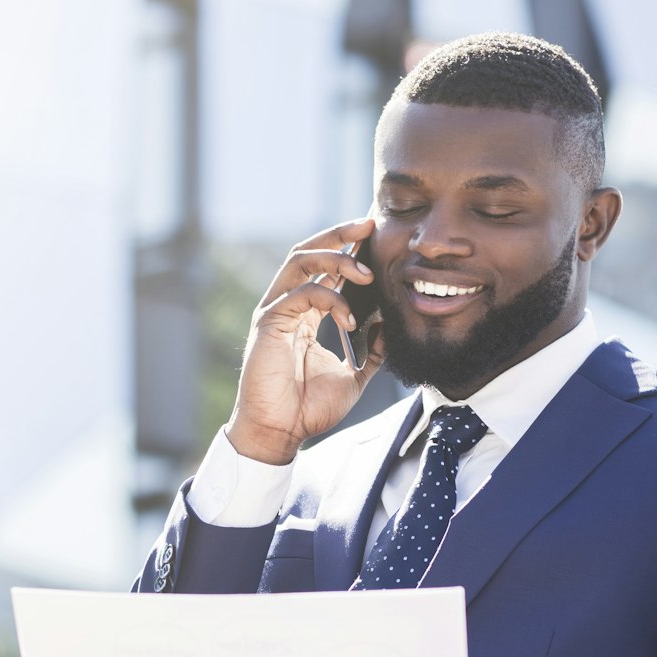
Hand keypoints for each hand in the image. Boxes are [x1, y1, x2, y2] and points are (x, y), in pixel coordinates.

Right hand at [226, 218, 389, 464]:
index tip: (375, 236)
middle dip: (339, 234)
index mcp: (304, 314)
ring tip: (365, 271)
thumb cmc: (308, 408)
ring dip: (335, 258)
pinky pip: (300, 294)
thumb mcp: (353, 377)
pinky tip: (349, 319)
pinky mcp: (268, 323)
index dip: (347, 248)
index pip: (324, 269)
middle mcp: (287, 306)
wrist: (281, 432)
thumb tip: (389, 327)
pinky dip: (329, 299)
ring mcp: (275, 312)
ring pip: (300, 261)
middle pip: (308, 252)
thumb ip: (371, 352)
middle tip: (369, 224)